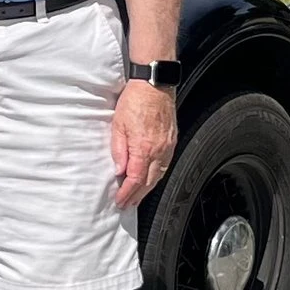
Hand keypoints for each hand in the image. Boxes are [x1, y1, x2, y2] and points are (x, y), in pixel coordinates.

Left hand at [110, 80, 176, 208]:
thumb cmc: (135, 101)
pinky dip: (157, 176)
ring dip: (147, 188)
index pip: (135, 179)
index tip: (120, 201)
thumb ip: (119, 150)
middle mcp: (159, 151)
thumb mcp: (118, 126)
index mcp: (144, 148)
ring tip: (137, 196)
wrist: (154, 85)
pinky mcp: (172, 141)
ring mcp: (168, 146)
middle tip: (127, 204)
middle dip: (137, 195)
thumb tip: (119, 170)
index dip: (127, 193)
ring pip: (159, 175)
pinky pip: (165, 165)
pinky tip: (151, 178)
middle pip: (148, 181)